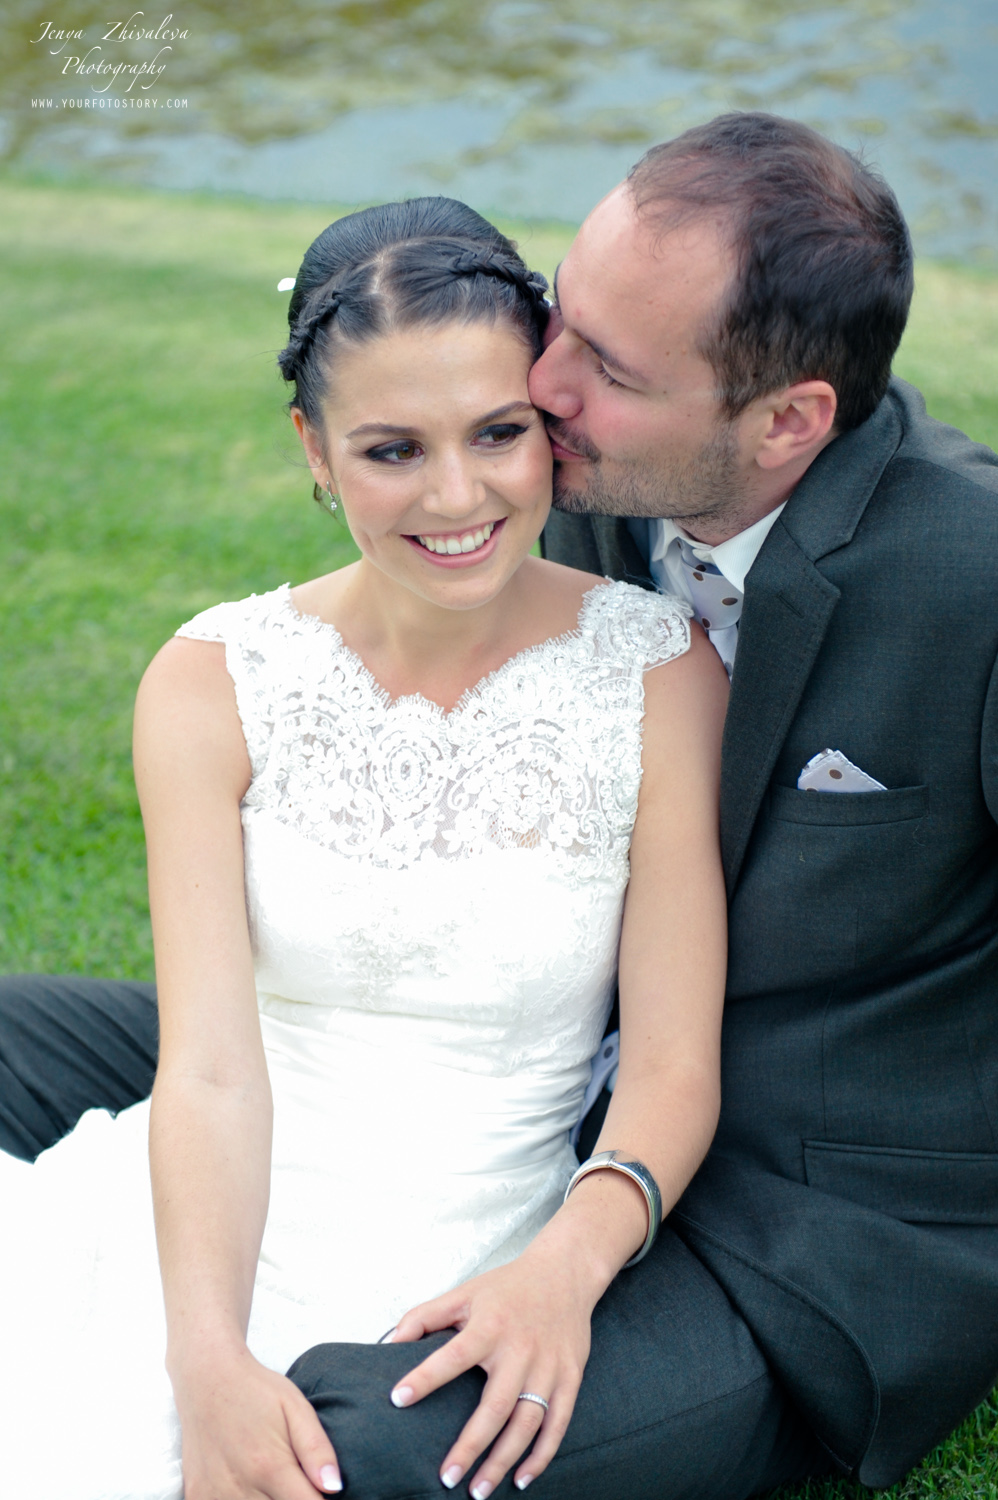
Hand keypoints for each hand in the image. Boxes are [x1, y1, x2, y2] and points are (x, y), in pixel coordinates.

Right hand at [172, 1344, 341, 1498]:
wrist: (207, 1378)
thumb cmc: (257, 1391)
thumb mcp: (296, 1407)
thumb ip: (316, 1449)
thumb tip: (334, 1488)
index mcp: (269, 1466)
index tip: (320, 1492)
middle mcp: (240, 1488)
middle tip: (294, 1479)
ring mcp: (213, 1495)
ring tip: (270, 1477)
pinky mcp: (197, 1495)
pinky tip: (246, 1483)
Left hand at [386, 1247, 596, 1495]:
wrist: (565, 1273)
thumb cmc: (508, 1287)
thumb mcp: (464, 1293)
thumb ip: (425, 1316)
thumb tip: (389, 1343)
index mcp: (490, 1326)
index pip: (454, 1356)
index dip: (426, 1378)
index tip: (399, 1400)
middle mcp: (520, 1350)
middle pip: (495, 1407)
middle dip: (470, 1446)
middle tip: (446, 1478)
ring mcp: (548, 1366)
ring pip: (526, 1423)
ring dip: (503, 1461)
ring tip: (478, 1490)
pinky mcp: (570, 1377)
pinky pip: (557, 1424)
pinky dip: (541, 1456)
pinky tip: (521, 1478)